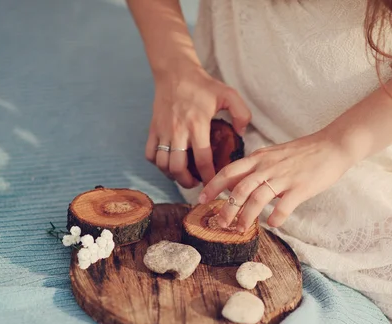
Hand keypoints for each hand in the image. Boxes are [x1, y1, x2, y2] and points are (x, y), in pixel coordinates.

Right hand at [146, 66, 251, 187]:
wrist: (175, 71)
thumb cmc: (202, 85)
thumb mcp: (229, 94)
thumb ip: (242, 113)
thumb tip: (241, 133)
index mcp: (197, 124)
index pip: (203, 159)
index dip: (209, 176)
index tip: (214, 182)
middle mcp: (178, 130)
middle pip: (178, 168)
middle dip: (188, 182)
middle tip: (197, 184)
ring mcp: (163, 131)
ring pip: (162, 164)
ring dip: (173, 175)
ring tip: (184, 176)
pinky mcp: (153, 129)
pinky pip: (149, 154)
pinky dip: (157, 164)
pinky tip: (168, 163)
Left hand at [198, 131, 355, 230]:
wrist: (332, 145)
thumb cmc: (303, 152)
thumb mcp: (273, 154)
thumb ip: (256, 166)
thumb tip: (237, 181)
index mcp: (259, 158)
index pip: (229, 171)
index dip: (213, 186)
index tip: (200, 199)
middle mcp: (267, 167)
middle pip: (239, 188)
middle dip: (226, 207)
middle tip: (219, 222)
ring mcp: (284, 177)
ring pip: (258, 198)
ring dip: (246, 216)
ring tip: (241, 229)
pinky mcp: (301, 187)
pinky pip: (285, 205)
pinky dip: (277, 217)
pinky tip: (273, 225)